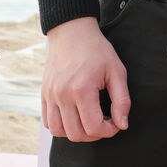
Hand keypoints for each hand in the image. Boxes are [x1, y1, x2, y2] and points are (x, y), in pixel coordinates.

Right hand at [42, 16, 131, 141]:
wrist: (72, 32)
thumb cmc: (97, 50)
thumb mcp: (117, 70)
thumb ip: (122, 99)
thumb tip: (123, 124)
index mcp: (82, 89)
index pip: (93, 127)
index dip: (109, 130)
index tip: (116, 121)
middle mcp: (62, 95)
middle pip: (76, 134)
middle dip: (94, 134)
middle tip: (105, 121)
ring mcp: (50, 96)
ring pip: (60, 132)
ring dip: (77, 133)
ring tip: (90, 120)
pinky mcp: (44, 95)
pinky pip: (48, 123)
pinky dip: (61, 127)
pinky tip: (75, 116)